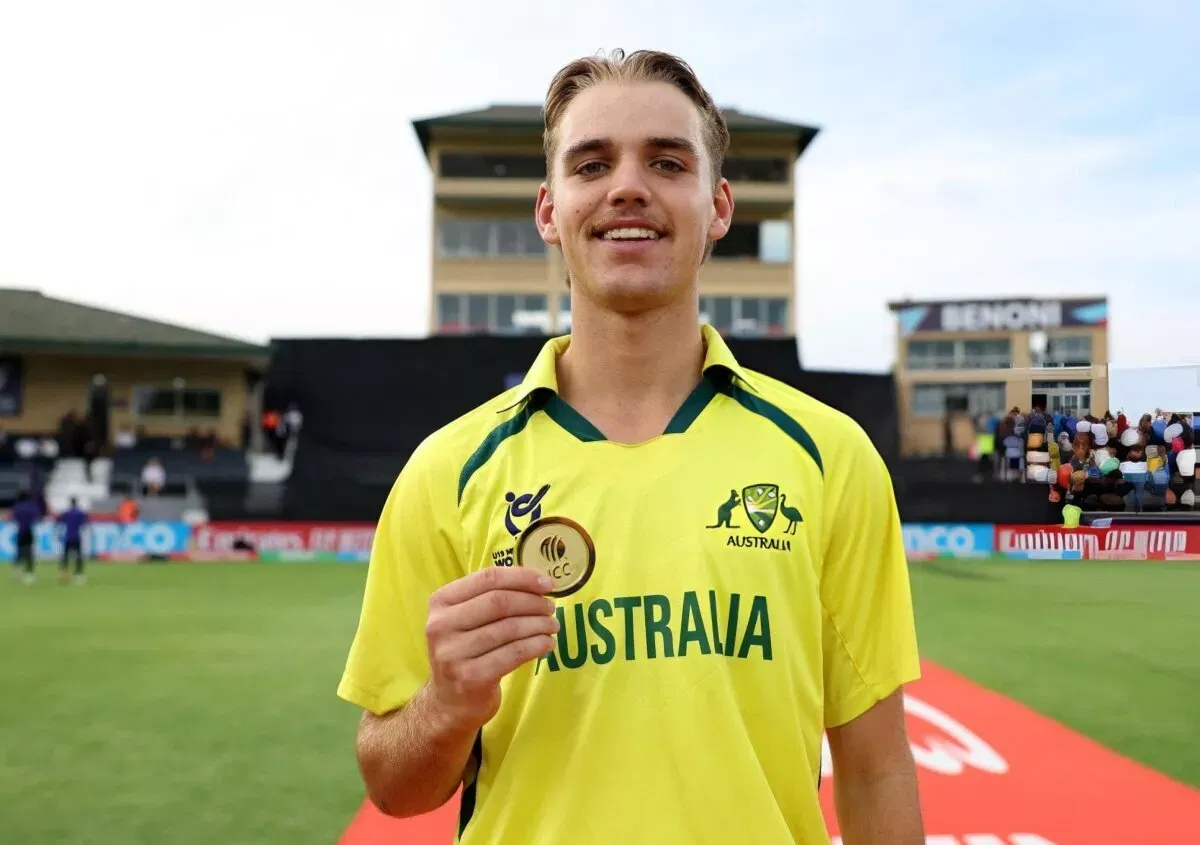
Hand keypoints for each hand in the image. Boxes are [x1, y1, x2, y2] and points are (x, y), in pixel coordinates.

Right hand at [424, 566, 558, 729]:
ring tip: (552, 626)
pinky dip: (537, 645)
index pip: (487, 578)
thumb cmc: (465, 651)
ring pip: (510, 628)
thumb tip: (537, 582)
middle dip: (533, 602)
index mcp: (440, 602)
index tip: (547, 583)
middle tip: (550, 608)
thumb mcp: (466, 619)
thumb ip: (492, 597)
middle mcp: (441, 625)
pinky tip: (547, 644)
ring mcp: (453, 653)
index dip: (522, 578)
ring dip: (539, 624)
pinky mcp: (470, 677)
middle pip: (500, 602)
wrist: (449, 702)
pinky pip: (514, 653)